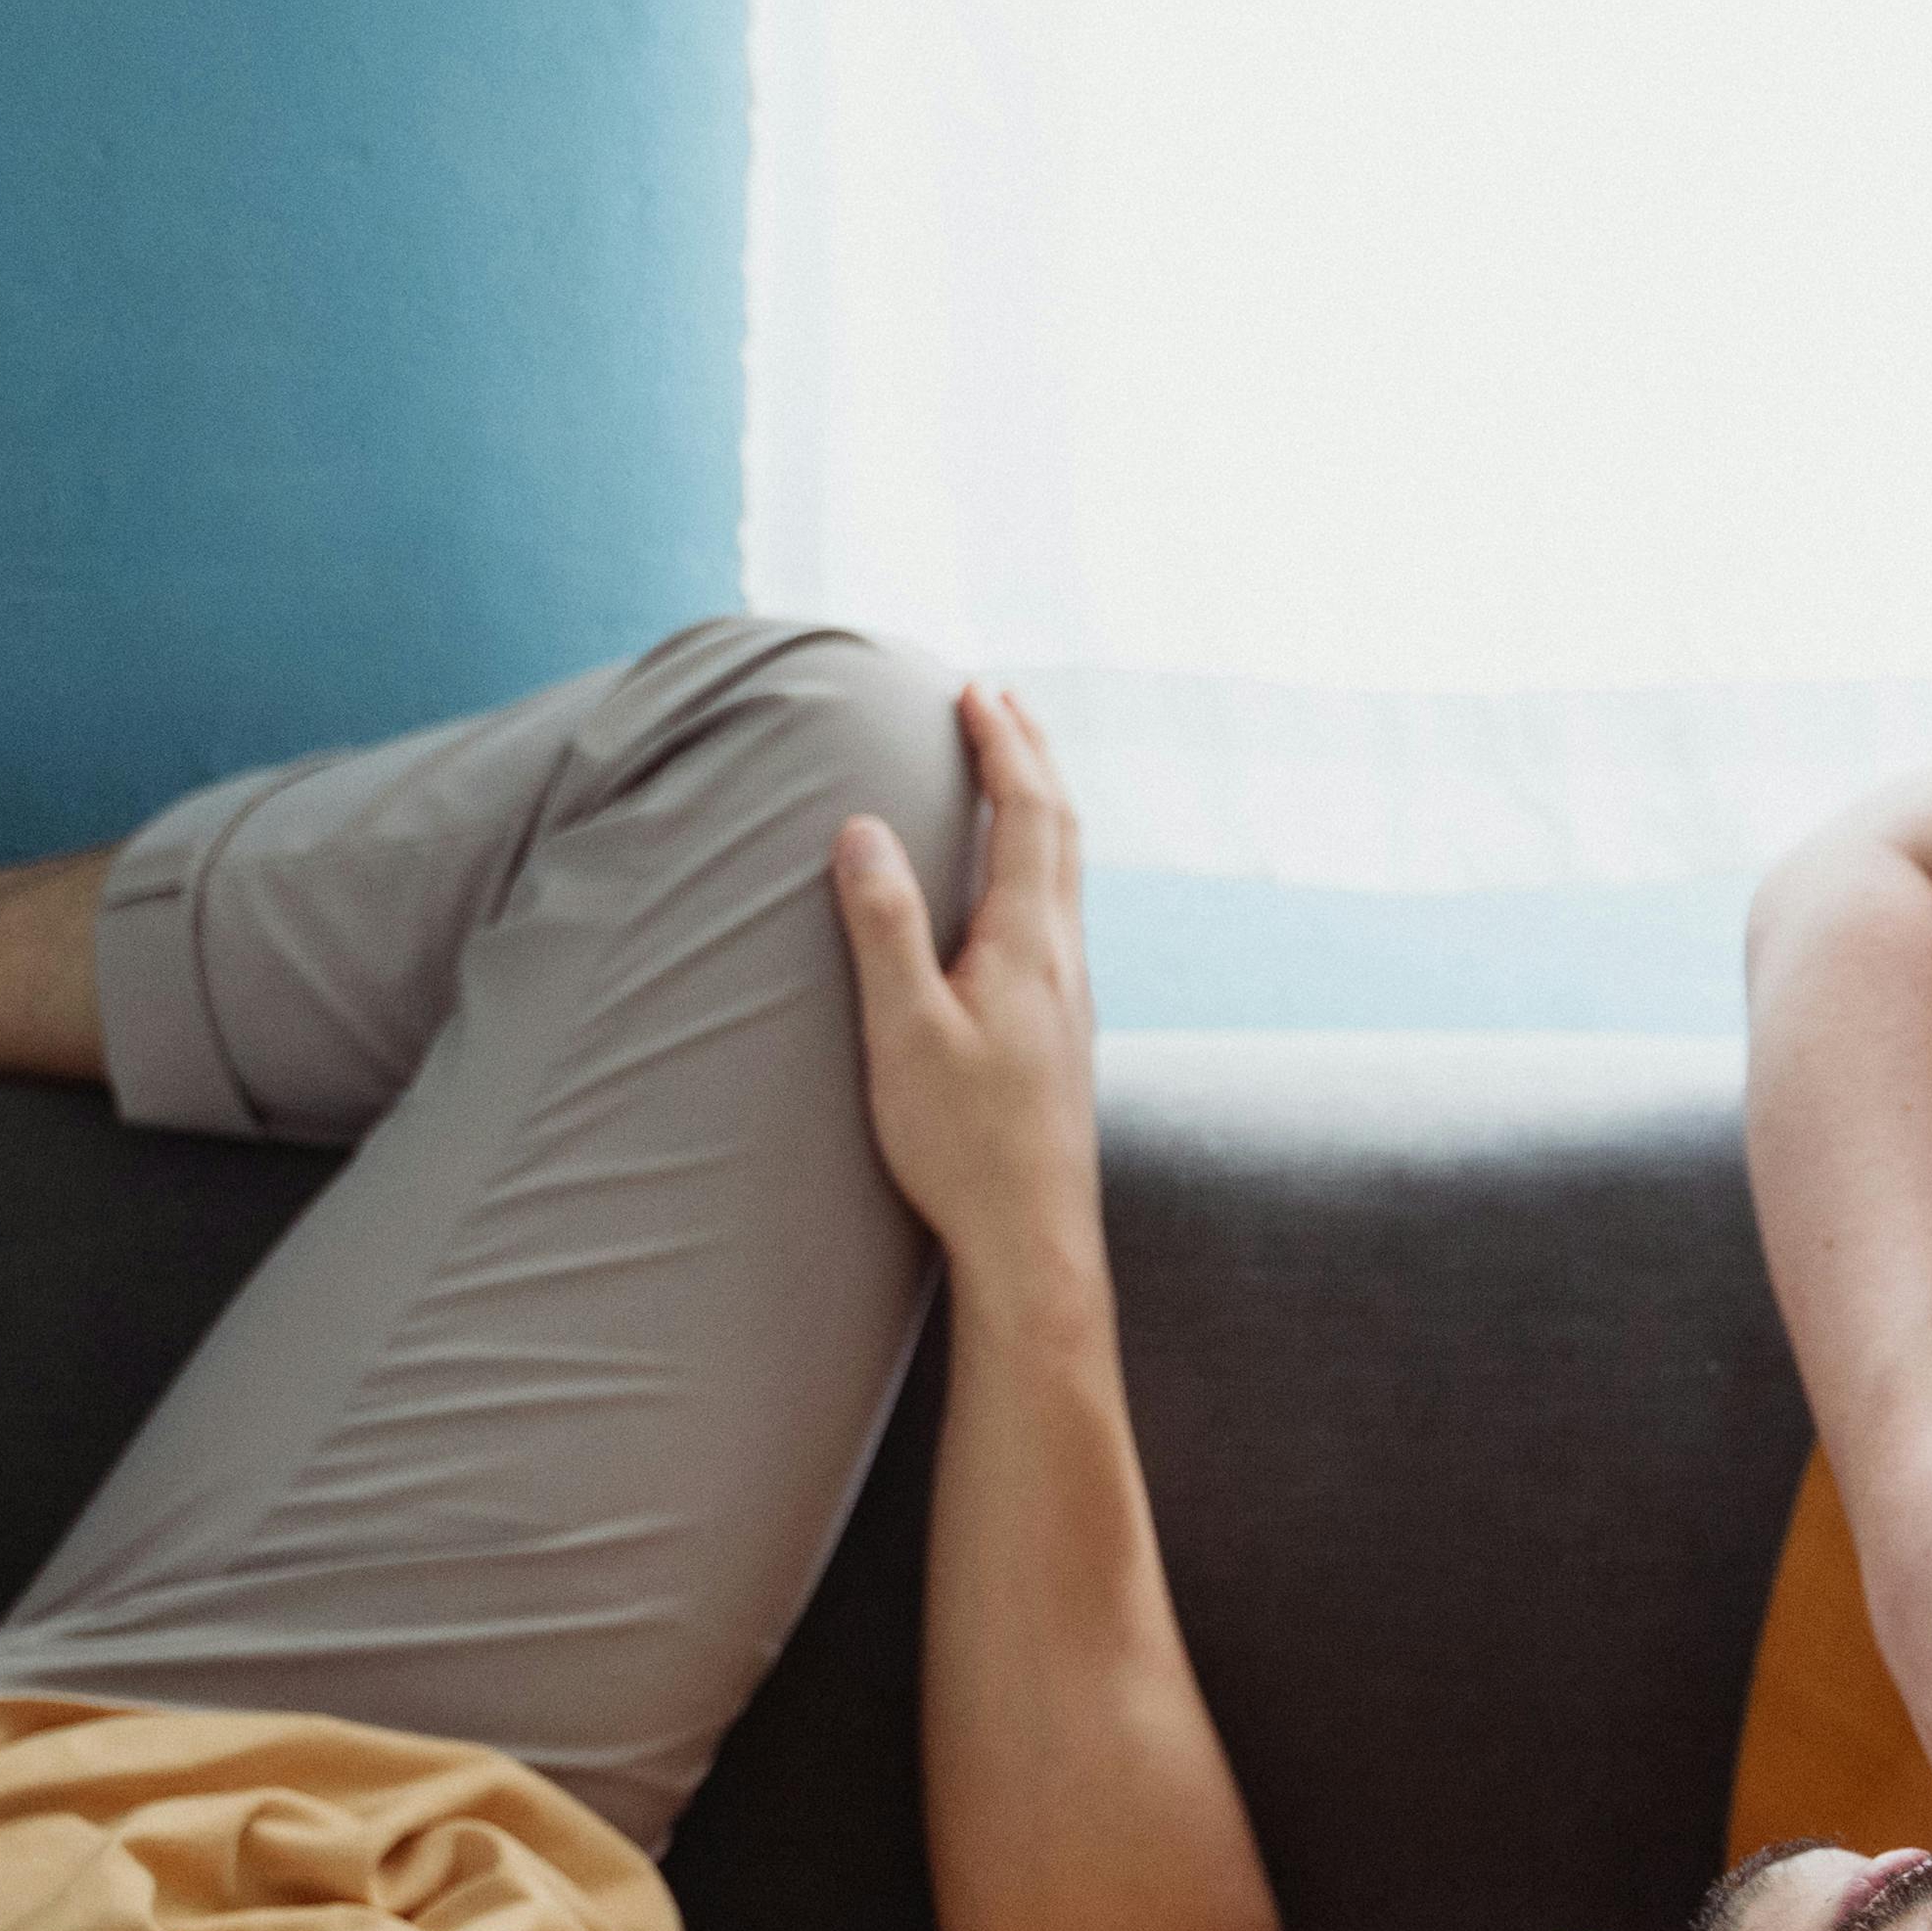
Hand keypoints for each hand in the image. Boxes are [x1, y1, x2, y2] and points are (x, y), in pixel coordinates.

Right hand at [834, 681, 1102, 1295]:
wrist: (1033, 1239)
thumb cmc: (964, 1145)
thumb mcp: (906, 1031)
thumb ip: (884, 925)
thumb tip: (863, 827)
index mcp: (1030, 944)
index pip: (1027, 813)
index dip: (1002, 745)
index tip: (972, 691)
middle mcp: (1063, 958)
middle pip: (1060, 829)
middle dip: (1029, 756)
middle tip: (998, 702)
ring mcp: (1069, 995)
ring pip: (1065, 871)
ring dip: (1038, 806)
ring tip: (1010, 770)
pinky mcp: (1060, 1029)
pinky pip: (1055, 912)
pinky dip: (1035, 861)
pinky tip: (1014, 888)